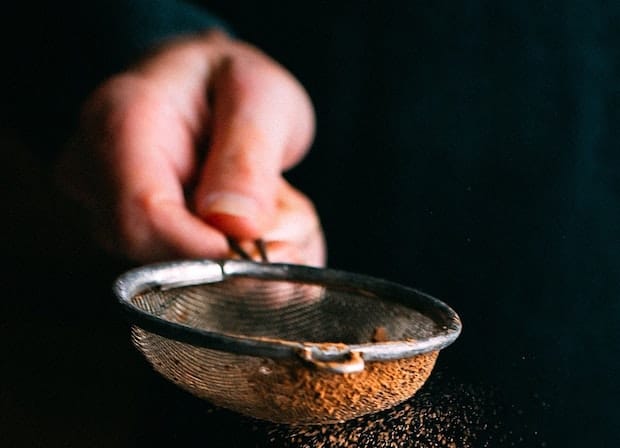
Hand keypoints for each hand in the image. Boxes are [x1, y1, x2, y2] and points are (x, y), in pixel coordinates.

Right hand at [55, 31, 324, 265]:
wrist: (206, 90)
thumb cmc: (231, 84)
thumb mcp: (258, 96)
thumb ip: (249, 155)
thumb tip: (235, 227)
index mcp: (120, 123)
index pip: (142, 216)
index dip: (204, 252)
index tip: (261, 256)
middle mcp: (94, 175)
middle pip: (157, 258)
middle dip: (235, 260)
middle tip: (289, 220)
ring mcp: (104, 212)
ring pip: (176, 278)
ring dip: (241, 262)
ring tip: (270, 207)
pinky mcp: (126, 239)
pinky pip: (183, 281)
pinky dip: (234, 266)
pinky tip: (252, 226)